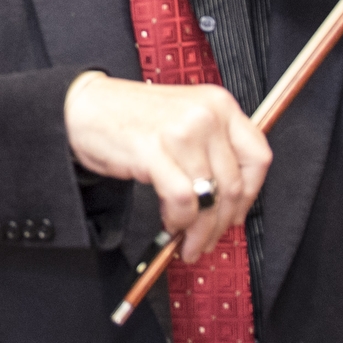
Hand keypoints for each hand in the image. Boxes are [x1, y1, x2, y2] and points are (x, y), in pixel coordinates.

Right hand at [64, 72, 270, 262]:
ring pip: (211, 197)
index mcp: (219, 104)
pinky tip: (170, 222)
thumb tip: (232, 198)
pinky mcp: (155, 150)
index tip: (236, 211)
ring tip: (187, 238)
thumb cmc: (130, 117)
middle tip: (208, 237)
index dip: (251, 193)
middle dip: (222, 222)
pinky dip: (179, 220)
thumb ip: (212, 147)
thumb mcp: (184, 119)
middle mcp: (206, 115)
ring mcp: (181, 131)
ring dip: (199, 229)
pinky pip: (184, 200)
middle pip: (235, 184)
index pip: (258, 156)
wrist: (83, 107)